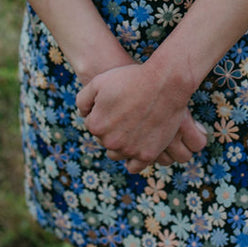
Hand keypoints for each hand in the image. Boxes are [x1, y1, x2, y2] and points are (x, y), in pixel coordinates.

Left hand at [75, 63, 206, 172]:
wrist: (164, 83)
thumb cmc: (131, 80)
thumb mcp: (99, 82)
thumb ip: (83, 100)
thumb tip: (83, 115)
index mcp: (96, 125)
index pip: (93, 124)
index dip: (103, 112)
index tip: (116, 104)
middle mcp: (110, 141)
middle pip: (105, 140)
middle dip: (112, 129)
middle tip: (125, 115)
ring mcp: (129, 150)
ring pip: (118, 154)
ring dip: (121, 145)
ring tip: (131, 130)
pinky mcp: (147, 155)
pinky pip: (134, 166)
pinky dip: (133, 160)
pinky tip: (136, 147)